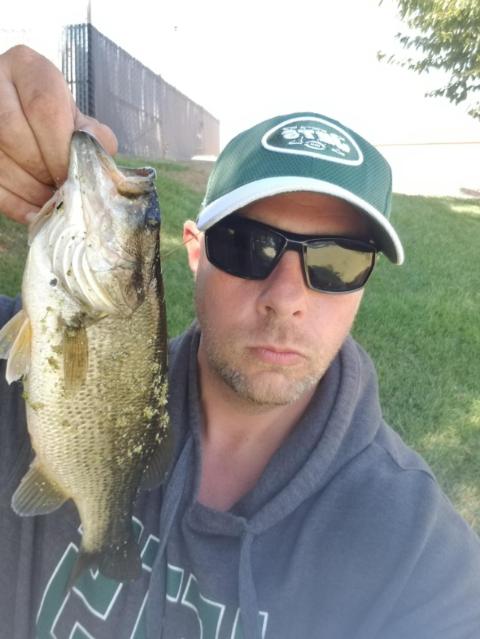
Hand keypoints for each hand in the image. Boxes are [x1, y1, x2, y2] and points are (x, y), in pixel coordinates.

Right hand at [0, 45, 117, 223]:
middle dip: (42, 170)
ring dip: (28, 189)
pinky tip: (34, 213)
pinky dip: (13, 203)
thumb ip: (91, 136)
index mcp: (27, 68)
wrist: (21, 116)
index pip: (43, 107)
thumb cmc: (55, 120)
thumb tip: (96, 159)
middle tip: (62, 191)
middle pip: (12, 131)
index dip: (59, 149)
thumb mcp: (76, 119)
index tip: (73, 174)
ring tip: (51, 202)